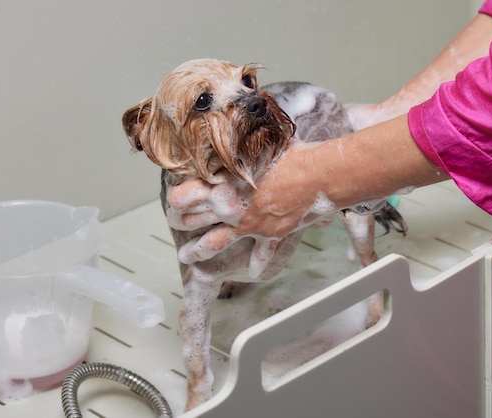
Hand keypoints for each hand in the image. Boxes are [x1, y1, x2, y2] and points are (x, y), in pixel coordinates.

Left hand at [172, 142, 334, 264]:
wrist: (317, 175)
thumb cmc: (288, 155)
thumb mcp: (254, 144)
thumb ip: (235, 148)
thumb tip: (226, 134)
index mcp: (221, 184)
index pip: (183, 197)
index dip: (176, 199)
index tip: (175, 201)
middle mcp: (229, 208)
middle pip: (193, 222)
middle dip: (182, 223)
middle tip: (176, 224)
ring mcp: (248, 225)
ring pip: (214, 243)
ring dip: (197, 250)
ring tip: (186, 256)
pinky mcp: (269, 234)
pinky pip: (259, 254)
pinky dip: (256, 263)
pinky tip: (251, 272)